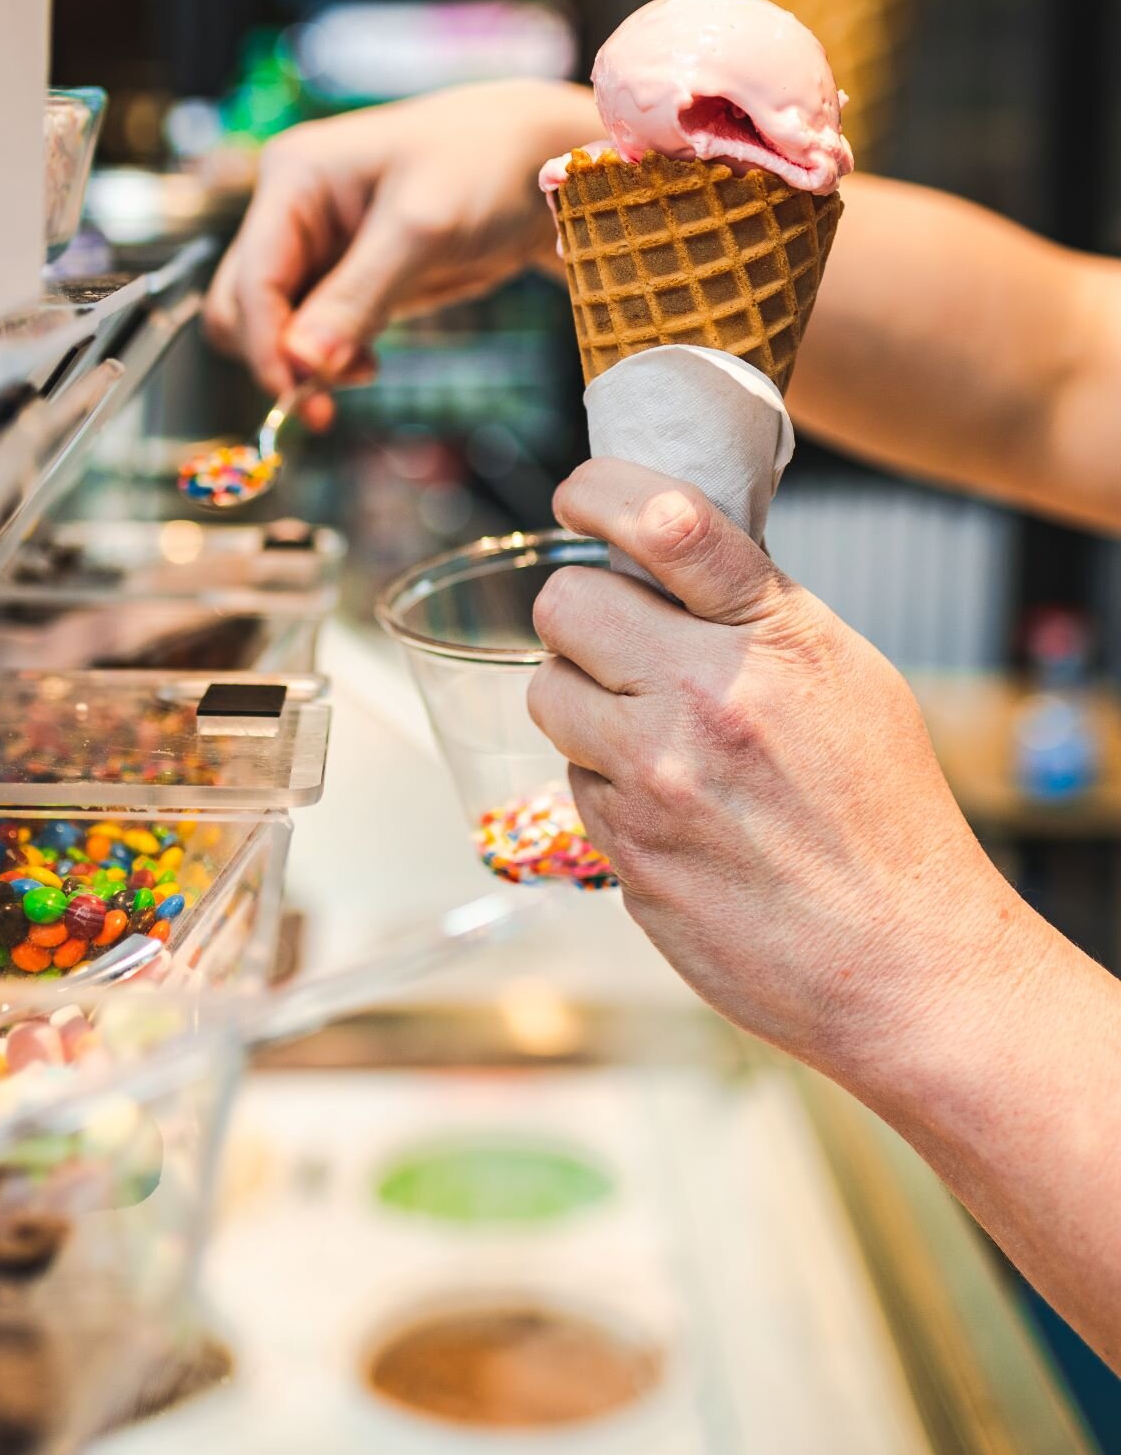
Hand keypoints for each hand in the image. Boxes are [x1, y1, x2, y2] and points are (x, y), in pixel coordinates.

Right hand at [204, 80, 600, 423]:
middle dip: (276, 356)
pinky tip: (367, 364)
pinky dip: (328, 358)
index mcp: (294, 177)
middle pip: (241, 305)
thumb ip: (358, 296)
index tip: (298, 397)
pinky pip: (312, 332)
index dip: (266, 345)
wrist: (543, 167)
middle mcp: (293, 210)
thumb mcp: (423, 228)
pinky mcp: (346, 276)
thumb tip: (302, 364)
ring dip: (303, 362)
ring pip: (273, 325)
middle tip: (325, 403)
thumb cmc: (486, 166)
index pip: (251, 278)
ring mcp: (318, 245)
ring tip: (362, 373)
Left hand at [527, 458, 1039, 1086]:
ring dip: (581, 703)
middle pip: (566, 604)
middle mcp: (706, 696)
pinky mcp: (626, 849)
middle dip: (580, 618)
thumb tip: (671, 557)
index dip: (598, 491)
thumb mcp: (848, 678)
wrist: (905, 963)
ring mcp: (658, 777)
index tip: (579, 497)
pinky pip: (572, 783)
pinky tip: (670, 811)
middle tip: (614, 643)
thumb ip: (756, 615)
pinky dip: (605, 787)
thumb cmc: (889, 819)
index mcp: (773, 638)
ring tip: (646, 734)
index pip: (663, 519)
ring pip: (549, 693)